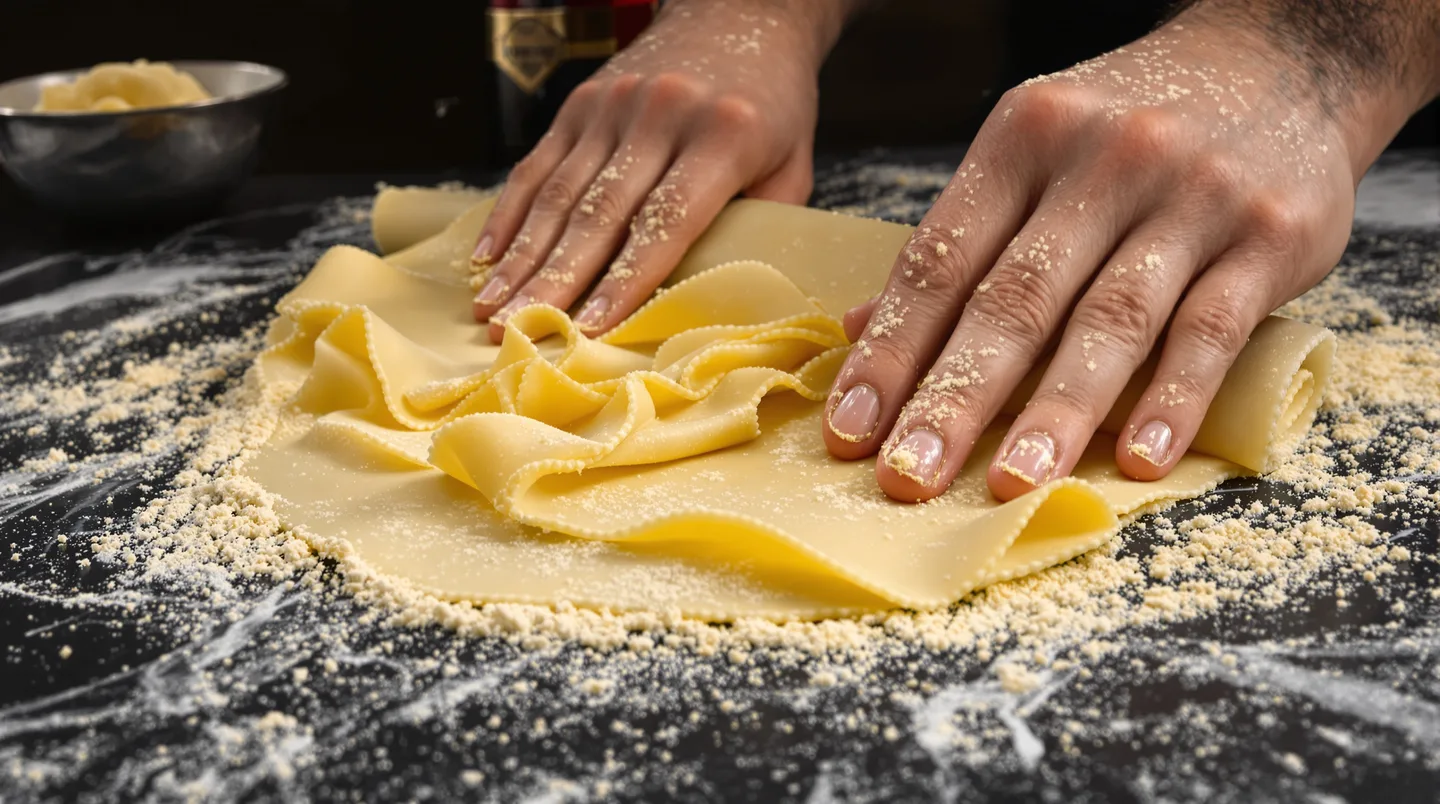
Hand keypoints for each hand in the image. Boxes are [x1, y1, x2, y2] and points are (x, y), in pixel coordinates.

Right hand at [470, 1, 849, 342]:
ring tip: (491, 310)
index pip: (667, 221)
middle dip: (554, 281)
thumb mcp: (793, 164)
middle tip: (516, 332)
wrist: (739, 13)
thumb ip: (761, 228)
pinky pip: (538, 165)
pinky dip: (509, 215)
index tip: (590, 329)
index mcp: (723, 134)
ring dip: (521, 259)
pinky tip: (487, 258)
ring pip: (558, 194)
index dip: (626, 280)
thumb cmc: (772, 105)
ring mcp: (614, 103)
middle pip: (598, 213)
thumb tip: (714, 299)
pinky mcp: (582, 100)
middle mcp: (660, 114)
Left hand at [822, 12, 1421, 502]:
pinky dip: (1174, 398)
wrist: (1281, 57)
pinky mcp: (1268, 235)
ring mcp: (1190, 197)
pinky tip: (1140, 460)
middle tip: (908, 477)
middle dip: (954, 398)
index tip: (848, 429)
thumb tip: (859, 325)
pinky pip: (1213, 330)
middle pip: (1014, 299)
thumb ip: (959, 241)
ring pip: (1109, 320)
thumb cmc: (1134, 121)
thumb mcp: (1032, 151)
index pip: (940, 260)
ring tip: (1011, 485)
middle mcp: (1101, 161)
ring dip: (1056, 412)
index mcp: (1023, 139)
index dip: (890, 351)